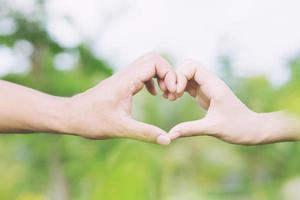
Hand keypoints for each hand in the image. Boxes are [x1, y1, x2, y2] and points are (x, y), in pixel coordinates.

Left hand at [66, 53, 177, 144]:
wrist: (70, 115)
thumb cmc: (91, 120)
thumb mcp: (120, 128)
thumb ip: (145, 133)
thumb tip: (167, 140)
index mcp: (126, 81)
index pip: (155, 62)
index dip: (169, 74)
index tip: (172, 92)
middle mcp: (125, 75)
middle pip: (153, 59)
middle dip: (167, 72)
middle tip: (170, 92)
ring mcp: (122, 77)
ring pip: (147, 64)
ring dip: (160, 76)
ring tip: (165, 94)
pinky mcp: (120, 83)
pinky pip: (141, 73)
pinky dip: (152, 80)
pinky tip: (153, 94)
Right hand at [169, 60, 299, 144]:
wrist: (252, 129)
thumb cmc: (237, 128)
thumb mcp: (212, 129)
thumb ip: (189, 129)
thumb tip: (169, 135)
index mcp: (214, 86)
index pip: (193, 66)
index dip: (181, 76)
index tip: (177, 92)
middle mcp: (211, 83)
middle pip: (188, 66)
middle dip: (176, 77)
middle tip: (171, 95)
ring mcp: (207, 87)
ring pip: (187, 74)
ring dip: (176, 83)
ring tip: (171, 98)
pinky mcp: (205, 94)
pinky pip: (189, 84)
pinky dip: (180, 89)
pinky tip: (174, 99)